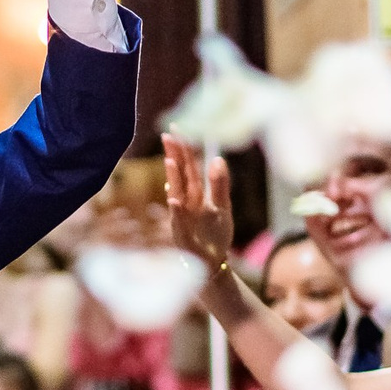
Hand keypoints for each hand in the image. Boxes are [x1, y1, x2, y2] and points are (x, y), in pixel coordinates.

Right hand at [160, 135, 237, 267]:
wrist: (213, 261)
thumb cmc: (215, 233)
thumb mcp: (223, 206)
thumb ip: (220, 184)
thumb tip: (217, 158)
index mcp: (196, 193)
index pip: (189, 166)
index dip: (184, 147)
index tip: (177, 127)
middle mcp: (186, 202)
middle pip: (180, 175)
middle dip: (175, 155)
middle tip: (168, 135)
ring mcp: (182, 217)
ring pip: (177, 194)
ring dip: (173, 178)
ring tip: (171, 160)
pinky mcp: (183, 234)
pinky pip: (179, 220)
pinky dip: (176, 210)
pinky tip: (175, 199)